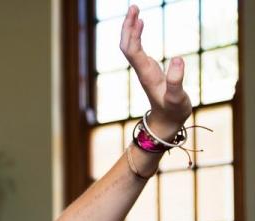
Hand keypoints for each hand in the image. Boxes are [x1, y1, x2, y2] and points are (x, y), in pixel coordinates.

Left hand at [120, 5, 191, 137]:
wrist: (166, 123)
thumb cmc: (173, 112)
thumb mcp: (177, 98)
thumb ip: (177, 81)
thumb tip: (179, 59)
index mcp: (146, 73)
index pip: (132, 49)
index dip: (131, 31)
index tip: (136, 14)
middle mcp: (141, 69)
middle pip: (127, 44)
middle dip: (128, 26)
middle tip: (133, 6)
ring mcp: (143, 69)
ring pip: (131, 46)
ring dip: (131, 28)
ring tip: (135, 11)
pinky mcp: (148, 70)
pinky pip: (138, 49)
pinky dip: (138, 35)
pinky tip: (141, 25)